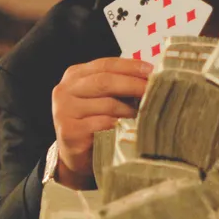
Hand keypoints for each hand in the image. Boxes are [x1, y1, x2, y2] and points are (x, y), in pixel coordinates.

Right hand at [50, 57, 151, 188]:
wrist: (73, 154)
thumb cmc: (92, 122)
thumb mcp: (100, 97)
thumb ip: (116, 84)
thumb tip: (149, 77)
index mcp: (74, 76)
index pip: (104, 64)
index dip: (130, 66)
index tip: (150, 71)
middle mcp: (64, 91)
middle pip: (105, 81)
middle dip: (133, 84)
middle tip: (154, 90)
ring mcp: (64, 111)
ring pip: (107, 105)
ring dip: (130, 110)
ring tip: (144, 115)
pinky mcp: (70, 132)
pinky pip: (104, 125)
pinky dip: (121, 126)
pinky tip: (129, 128)